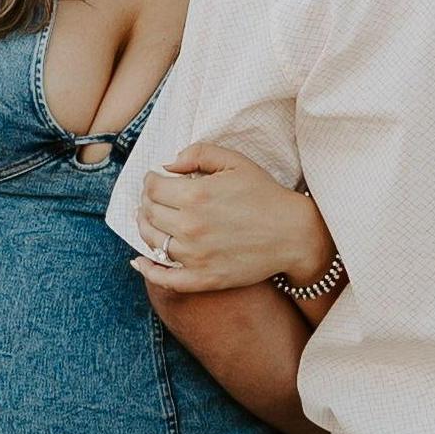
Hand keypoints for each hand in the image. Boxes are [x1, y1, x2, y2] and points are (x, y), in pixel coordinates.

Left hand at [132, 146, 333, 295]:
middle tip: (154, 198)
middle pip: (149, 213)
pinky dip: (148, 270)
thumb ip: (198, 154)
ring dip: (145, 228)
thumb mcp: (235, 162)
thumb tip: (168, 165)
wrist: (294, 234)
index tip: (156, 180)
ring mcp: (195, 256)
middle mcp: (189, 227)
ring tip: (150, 220)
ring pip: (152, 241)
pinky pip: (165, 279)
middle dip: (147, 201)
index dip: (150, 181)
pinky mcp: (203, 278)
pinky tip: (140, 262)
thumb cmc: (265, 194)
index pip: (153, 188)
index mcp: (195, 195)